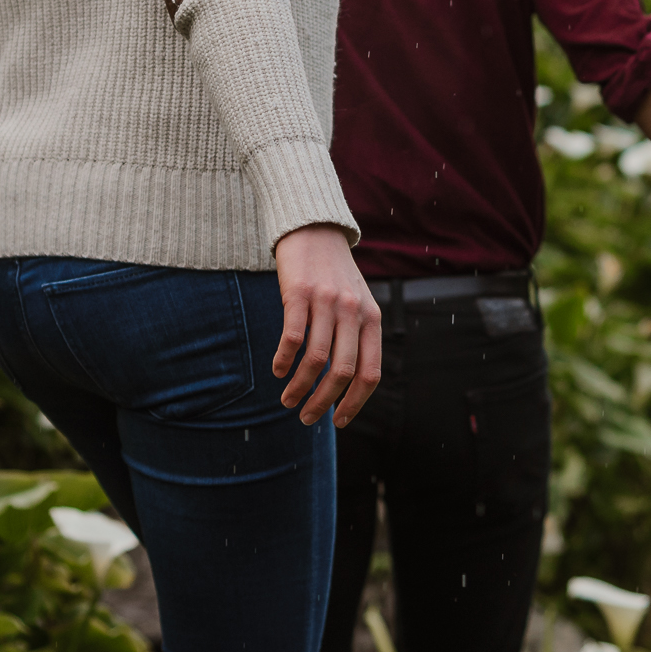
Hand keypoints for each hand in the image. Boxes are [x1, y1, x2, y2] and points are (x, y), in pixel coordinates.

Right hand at [271, 224, 381, 426]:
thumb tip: (344, 386)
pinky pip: (292, 337)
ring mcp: (327, 302)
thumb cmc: (336, 275)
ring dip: (299, 387)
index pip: (370, 373)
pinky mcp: (299, 292)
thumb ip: (356, 339)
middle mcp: (354, 312)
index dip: (354, 403)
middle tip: (306, 417)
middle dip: (323, 402)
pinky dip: (284, 360)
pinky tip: (278, 370)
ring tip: (288, 399)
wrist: (315, 230)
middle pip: (342, 372)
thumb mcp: (358, 304)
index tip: (338, 421)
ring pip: (315, 360)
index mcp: (372, 320)